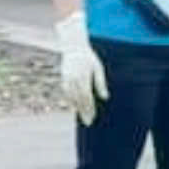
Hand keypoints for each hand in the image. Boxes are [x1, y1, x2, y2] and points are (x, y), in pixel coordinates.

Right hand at [54, 12, 105, 126]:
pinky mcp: (63, 78)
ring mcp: (67, 79)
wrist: (73, 46)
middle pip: (79, 100)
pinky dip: (70, 101)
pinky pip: (66, 92)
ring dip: (77, 108)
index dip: (90, 108)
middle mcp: (74, 79)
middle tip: (89, 122)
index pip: (87, 97)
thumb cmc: (89, 57)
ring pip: (72, 97)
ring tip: (83, 118)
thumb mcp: (97, 68)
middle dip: (84, 112)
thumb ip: (100, 83)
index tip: (93, 117)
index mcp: (84, 77)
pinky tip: (75, 107)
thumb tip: (105, 98)